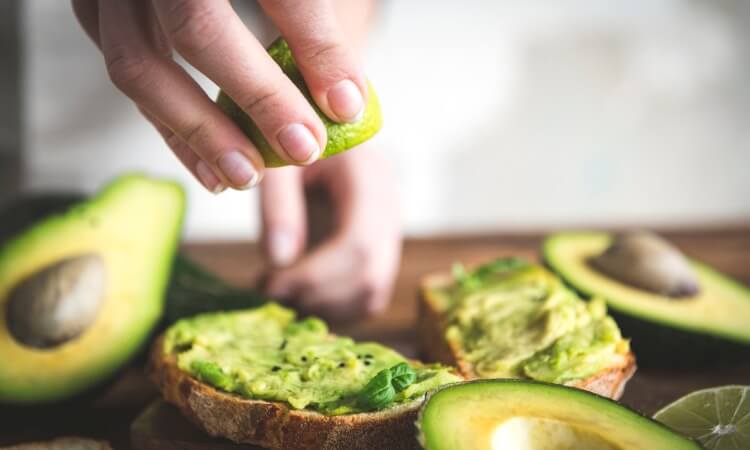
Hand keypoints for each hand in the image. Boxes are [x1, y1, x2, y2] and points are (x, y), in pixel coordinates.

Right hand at [72, 0, 366, 192]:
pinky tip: (209, 168)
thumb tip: (345, 102)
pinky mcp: (95, 11)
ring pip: (140, 65)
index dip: (316, 48)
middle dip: (258, 97)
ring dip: (200, 132)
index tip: (346, 105)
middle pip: (198, 28)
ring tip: (249, 175)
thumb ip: (311, 22)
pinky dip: (169, 129)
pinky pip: (126, 78)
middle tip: (302, 148)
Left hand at [262, 148, 401, 320]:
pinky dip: (332, 306)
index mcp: (370, 176)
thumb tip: (279, 261)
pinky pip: (366, 296)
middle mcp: (390, 206)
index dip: (316, 276)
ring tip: (280, 293)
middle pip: (371, 276)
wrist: (313, 130)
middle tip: (270, 295)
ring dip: (324, 307)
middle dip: (317, 296)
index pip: (359, 243)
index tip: (270, 284)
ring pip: (372, 294)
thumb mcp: (277, 160)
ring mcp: (390, 231)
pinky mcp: (380, 251)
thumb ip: (278, 204)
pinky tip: (297, 293)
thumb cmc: (291, 138)